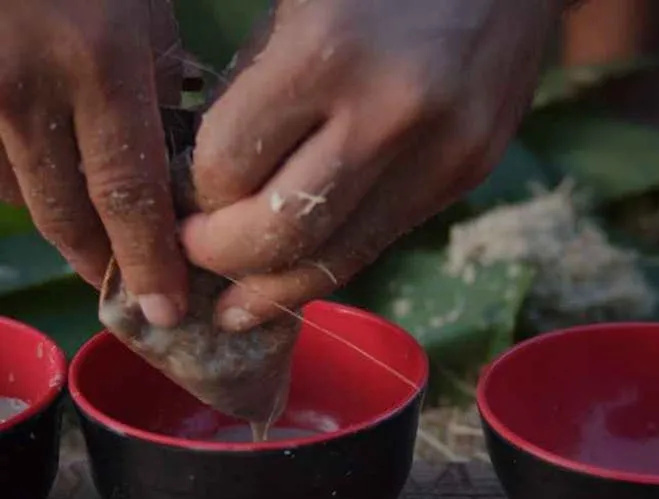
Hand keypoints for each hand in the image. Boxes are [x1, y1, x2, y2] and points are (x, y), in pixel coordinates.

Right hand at [0, 0, 187, 326]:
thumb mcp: (138, 0)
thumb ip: (152, 76)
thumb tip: (168, 151)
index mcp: (95, 64)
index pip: (129, 194)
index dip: (149, 261)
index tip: (168, 308)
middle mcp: (22, 91)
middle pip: (65, 212)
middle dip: (102, 258)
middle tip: (130, 287)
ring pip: (14, 195)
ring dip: (56, 216)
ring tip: (93, 230)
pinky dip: (13, 178)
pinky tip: (39, 165)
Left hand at [180, 0, 558, 330]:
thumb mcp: (297, 5)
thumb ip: (254, 90)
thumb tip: (211, 186)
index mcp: (330, 50)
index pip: (230, 166)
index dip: (195, 191)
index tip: (184, 195)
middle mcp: (393, 112)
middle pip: (280, 232)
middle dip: (221, 256)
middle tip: (195, 254)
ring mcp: (443, 151)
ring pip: (338, 257)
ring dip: (274, 287)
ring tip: (236, 305)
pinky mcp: (470, 172)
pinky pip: (383, 239)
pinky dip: (332, 261)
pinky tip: (301, 269)